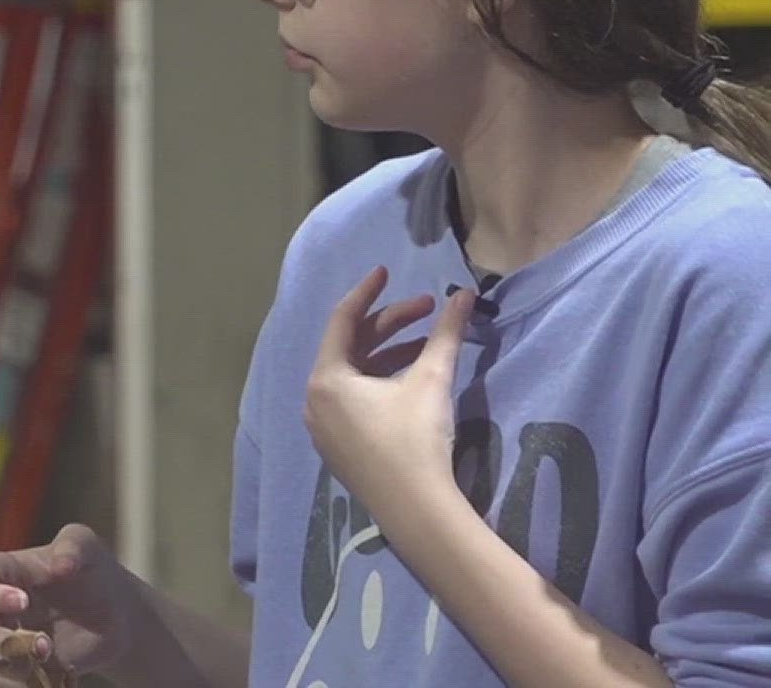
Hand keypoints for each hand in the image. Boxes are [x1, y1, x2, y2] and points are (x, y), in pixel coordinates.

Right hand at [0, 524, 136, 685]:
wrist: (115, 615)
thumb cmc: (92, 571)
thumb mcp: (87, 547)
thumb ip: (73, 546)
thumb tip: (60, 565)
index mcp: (5, 574)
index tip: (23, 602)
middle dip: (1, 641)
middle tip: (44, 645)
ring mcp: (8, 641)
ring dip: (18, 670)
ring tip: (53, 662)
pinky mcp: (23, 670)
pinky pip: (11, 685)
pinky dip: (30, 686)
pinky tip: (63, 678)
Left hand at [303, 266, 474, 521]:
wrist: (416, 509)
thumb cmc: (418, 439)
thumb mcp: (431, 379)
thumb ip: (445, 333)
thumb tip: (465, 295)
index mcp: (326, 378)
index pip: (343, 319)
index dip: (367, 291)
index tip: (386, 270)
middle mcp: (314, 400)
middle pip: (350, 347)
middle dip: (390, 325)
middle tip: (430, 308)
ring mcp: (323, 427)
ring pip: (353, 375)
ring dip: (388, 354)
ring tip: (428, 345)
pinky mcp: (338, 447)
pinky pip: (352, 401)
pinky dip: (378, 382)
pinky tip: (411, 380)